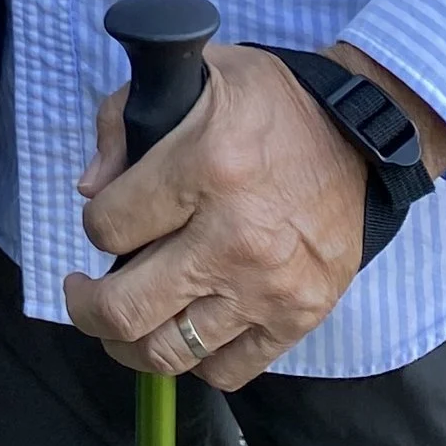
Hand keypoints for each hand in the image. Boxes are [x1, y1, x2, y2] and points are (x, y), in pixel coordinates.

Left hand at [62, 43, 443, 391]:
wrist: (363, 137)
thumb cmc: (271, 104)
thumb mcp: (196, 75)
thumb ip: (125, 120)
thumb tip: (90, 187)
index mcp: (204, 167)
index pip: (108, 226)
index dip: (92, 225)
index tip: (102, 219)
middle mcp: (233, 237)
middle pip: (126, 308)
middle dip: (86, 306)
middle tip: (82, 293)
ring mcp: (267, 287)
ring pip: (169, 350)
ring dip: (128, 344)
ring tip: (120, 322)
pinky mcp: (298, 316)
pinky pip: (226, 370)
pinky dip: (194, 360)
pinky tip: (182, 330)